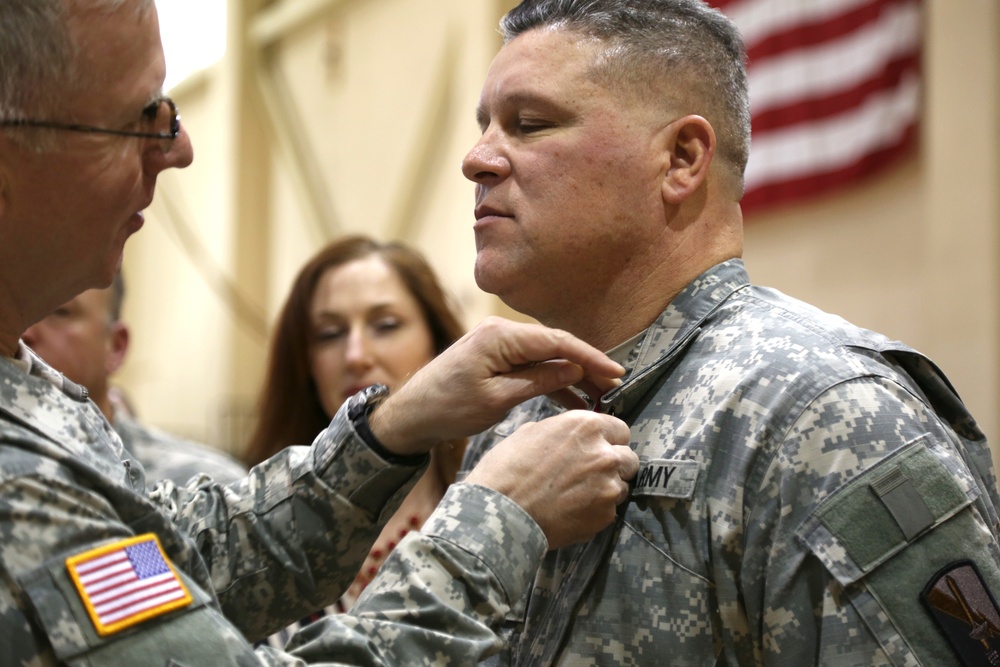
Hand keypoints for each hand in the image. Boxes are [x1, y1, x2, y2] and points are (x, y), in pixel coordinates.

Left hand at [369, 317, 624, 455]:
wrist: (410, 415)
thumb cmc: (447, 409)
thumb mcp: (497, 400)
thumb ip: (538, 382)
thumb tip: (575, 370)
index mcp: (500, 336)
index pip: (557, 341)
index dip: (590, 357)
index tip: (616, 373)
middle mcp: (500, 332)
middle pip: (555, 346)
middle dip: (586, 366)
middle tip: (614, 388)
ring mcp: (498, 345)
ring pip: (546, 358)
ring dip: (571, 376)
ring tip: (599, 397)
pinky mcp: (495, 359)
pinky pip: (531, 366)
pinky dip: (551, 381)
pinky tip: (574, 400)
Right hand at [463, 410, 637, 548]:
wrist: (500, 512)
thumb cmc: (507, 469)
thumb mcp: (531, 432)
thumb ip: (563, 431)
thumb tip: (572, 436)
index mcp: (586, 426)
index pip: (620, 429)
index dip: (608, 439)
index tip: (598, 447)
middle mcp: (605, 453)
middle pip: (628, 458)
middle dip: (613, 464)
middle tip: (590, 473)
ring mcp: (608, 486)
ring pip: (621, 485)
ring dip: (606, 488)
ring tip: (577, 495)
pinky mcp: (605, 516)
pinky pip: (609, 510)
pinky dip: (596, 511)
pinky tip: (572, 511)